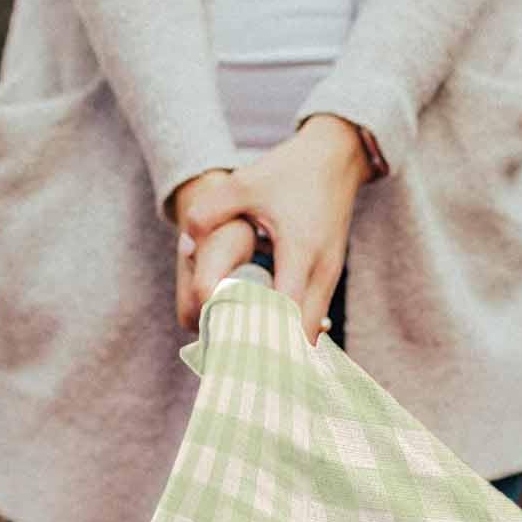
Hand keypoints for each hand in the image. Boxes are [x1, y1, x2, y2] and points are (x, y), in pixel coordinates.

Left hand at [176, 115, 371, 345]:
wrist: (337, 156)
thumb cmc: (290, 170)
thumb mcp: (245, 183)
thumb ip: (209, 211)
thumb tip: (184, 245)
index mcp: (300, 251)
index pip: (284, 312)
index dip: (262, 336)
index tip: (235, 352)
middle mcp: (321, 271)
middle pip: (301, 335)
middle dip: (273, 353)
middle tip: (237, 365)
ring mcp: (330, 278)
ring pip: (310, 331)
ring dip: (283, 345)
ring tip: (248, 356)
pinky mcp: (329, 278)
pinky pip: (312, 318)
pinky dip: (291, 331)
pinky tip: (265, 336)